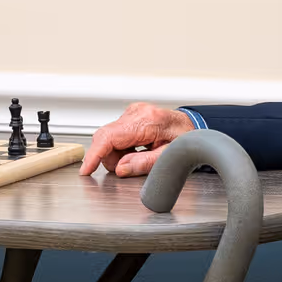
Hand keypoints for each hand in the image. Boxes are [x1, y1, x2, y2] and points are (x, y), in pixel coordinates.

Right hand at [79, 102, 196, 176]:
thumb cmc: (187, 140)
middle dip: (111, 157)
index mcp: (147, 121)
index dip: (94, 155)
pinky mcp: (131, 115)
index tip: (86, 170)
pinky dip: (121, 146)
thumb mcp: (169, 157)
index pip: (109, 137)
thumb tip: (121, 169)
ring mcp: (133, 111)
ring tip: (138, 156)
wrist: (195, 128)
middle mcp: (137, 112)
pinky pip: (116, 134)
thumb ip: (144, 163)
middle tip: (129, 166)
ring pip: (109, 137)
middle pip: (106, 137)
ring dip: (117, 153)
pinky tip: (137, 149)